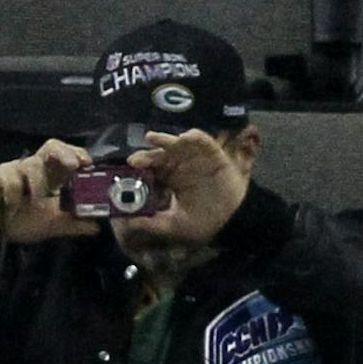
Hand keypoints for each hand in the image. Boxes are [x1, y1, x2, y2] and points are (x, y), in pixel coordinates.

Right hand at [0, 139, 101, 246]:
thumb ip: (74, 224)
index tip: (88, 163)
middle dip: (64, 153)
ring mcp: (16, 169)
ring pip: (32, 165)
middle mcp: (36, 168)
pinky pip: (10, 179)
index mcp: (51, 176)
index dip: (77, 154)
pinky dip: (14, 195)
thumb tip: (97, 226)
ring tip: (37, 202)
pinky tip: (12, 207)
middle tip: (73, 165)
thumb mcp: (54, 225)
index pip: (66, 156)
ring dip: (38, 184)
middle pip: (51, 146)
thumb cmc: (24, 223)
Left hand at [126, 129, 251, 244]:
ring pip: (176, 144)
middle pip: (159, 155)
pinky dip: (194, 137)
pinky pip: (202, 141)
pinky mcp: (212, 153)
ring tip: (152, 138)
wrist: (233, 219)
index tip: (129, 171)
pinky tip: (185, 137)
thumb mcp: (175, 226)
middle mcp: (179, 166)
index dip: (140, 168)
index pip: (151, 170)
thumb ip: (152, 224)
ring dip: (164, 140)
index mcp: (170, 180)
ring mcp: (195, 158)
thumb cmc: (205, 222)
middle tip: (135, 161)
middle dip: (147, 156)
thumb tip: (129, 222)